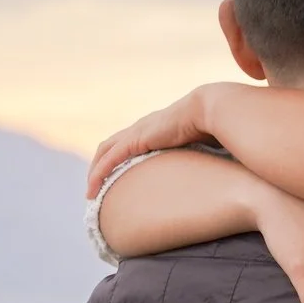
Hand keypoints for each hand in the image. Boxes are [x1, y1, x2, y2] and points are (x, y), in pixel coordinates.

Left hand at [87, 89, 214, 196]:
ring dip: (95, 171)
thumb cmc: (212, 126)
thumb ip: (196, 155)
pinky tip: (93, 189)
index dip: (117, 158)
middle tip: (96, 187)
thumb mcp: (199, 144)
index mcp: (154, 128)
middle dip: (99, 165)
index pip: (127, 142)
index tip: (114, 177)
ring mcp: (136, 132)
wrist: (209, 110)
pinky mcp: (136, 140)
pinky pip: (110, 159)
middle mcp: (141, 128)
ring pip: (105, 152)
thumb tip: (211, 173)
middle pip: (109, 145)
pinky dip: (99, 173)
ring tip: (91, 193)